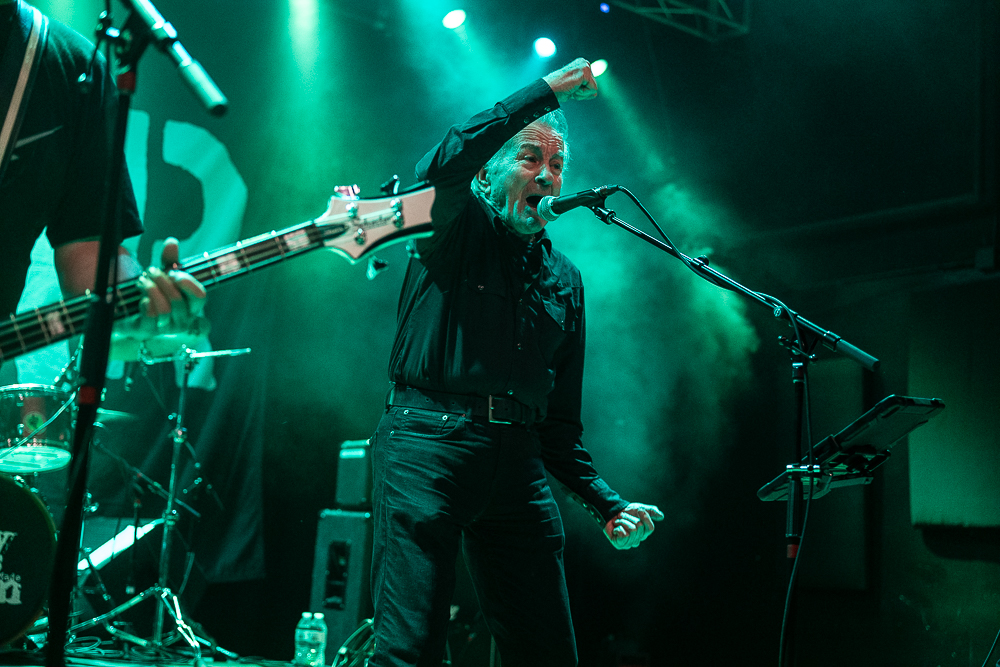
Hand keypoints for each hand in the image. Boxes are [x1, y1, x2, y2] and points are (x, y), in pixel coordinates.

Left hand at [114, 237, 208, 356]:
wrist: (125, 311)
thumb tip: (171, 242)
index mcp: (190, 307)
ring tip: (142, 281)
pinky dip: (145, 300)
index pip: (200, 297)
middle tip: (151, 270)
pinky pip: (150, 314)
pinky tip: (139, 296)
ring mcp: (164, 328)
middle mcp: (181, 320)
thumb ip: (169, 260)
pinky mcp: (146, 331)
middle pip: (178, 300)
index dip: (188, 283)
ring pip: (165, 308)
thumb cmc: (149, 293)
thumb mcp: (162, 275)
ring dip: (151, 289)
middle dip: (163, 280)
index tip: (174, 272)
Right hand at [543, 57, 598, 102]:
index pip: (591, 83)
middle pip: (594, 85)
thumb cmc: (558, 89)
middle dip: (583, 91)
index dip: (582, 90)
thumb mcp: (574, 88)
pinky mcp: (585, 71)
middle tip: (571, 88)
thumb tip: (595, 93)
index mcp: (581, 65)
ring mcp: (585, 65)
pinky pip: (592, 89)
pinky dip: (583, 93)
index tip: (571, 88)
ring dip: (582, 93)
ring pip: (594, 88)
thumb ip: (585, 89)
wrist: (550, 90)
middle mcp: (584, 62)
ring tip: (571, 88)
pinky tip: (573, 87)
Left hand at [604, 502, 663, 549]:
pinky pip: (624, 535)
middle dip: (630, 518)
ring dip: (624, 521)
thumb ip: (651, 511)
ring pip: (632, 530)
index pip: (650, 528)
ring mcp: (629, 543)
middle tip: (624, 516)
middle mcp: (638, 539)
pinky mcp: (620, 544)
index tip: (639, 510)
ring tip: (619, 521)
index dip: (646, 518)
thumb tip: (661, 516)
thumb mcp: (640, 508)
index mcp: (644, 532)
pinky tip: (616, 528)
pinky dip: (619, 528)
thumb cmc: (626, 511)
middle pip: (640, 527)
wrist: (611, 512)